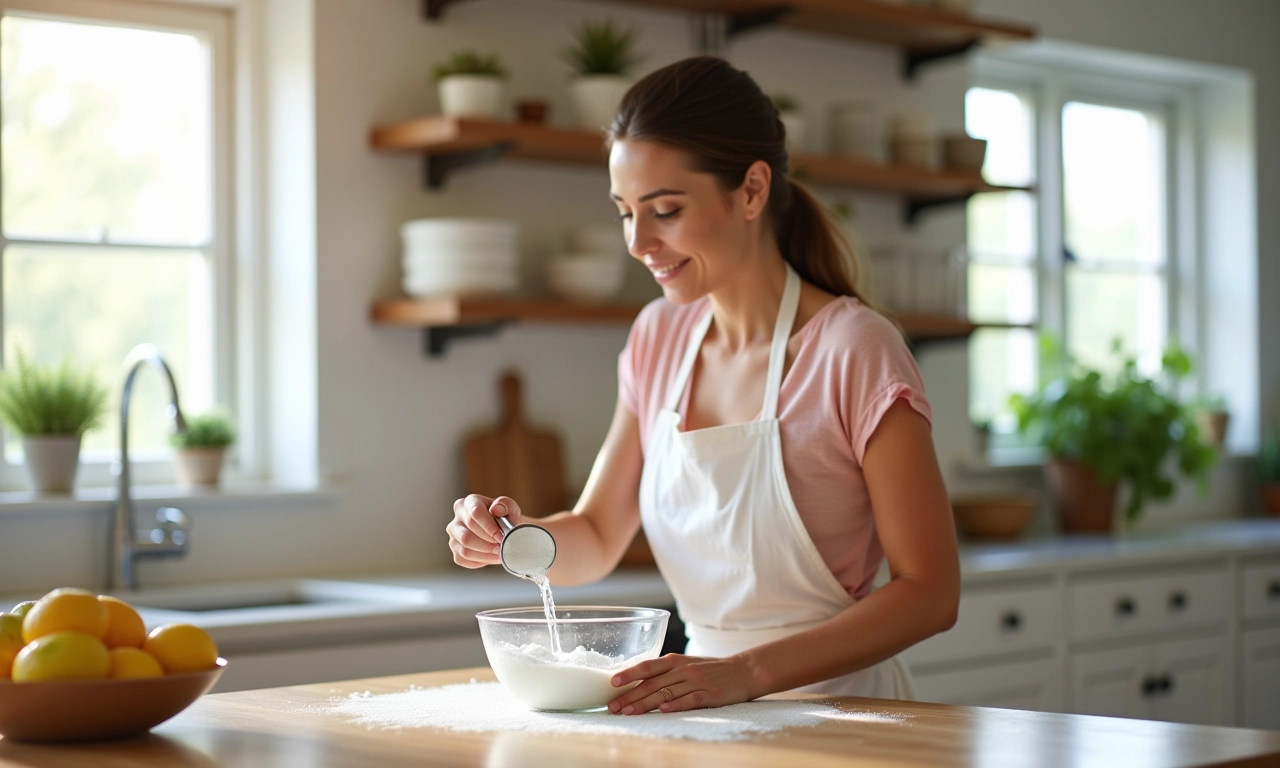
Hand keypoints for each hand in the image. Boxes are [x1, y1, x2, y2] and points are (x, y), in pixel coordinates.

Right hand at [447, 494, 520, 568]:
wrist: (505, 532)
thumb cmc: (506, 518)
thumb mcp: (511, 508)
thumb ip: (506, 504)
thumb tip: (496, 509)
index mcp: (469, 502)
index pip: (475, 513)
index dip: (489, 527)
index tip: (502, 537)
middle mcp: (458, 517)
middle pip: (467, 535)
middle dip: (487, 543)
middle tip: (502, 547)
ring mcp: (454, 534)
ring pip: (464, 550)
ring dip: (485, 554)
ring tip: (499, 553)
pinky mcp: (455, 550)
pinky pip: (464, 559)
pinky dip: (480, 561)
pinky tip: (491, 556)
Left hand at [607, 653, 754, 714]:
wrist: (743, 671)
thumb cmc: (710, 670)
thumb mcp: (686, 665)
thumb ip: (665, 673)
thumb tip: (637, 684)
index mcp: (675, 661)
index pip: (647, 667)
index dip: (629, 674)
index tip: (611, 683)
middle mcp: (683, 669)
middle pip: (652, 683)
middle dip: (630, 695)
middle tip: (613, 707)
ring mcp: (697, 681)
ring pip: (666, 692)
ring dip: (645, 703)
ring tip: (629, 713)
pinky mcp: (710, 694)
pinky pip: (690, 699)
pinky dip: (676, 704)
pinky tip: (664, 710)